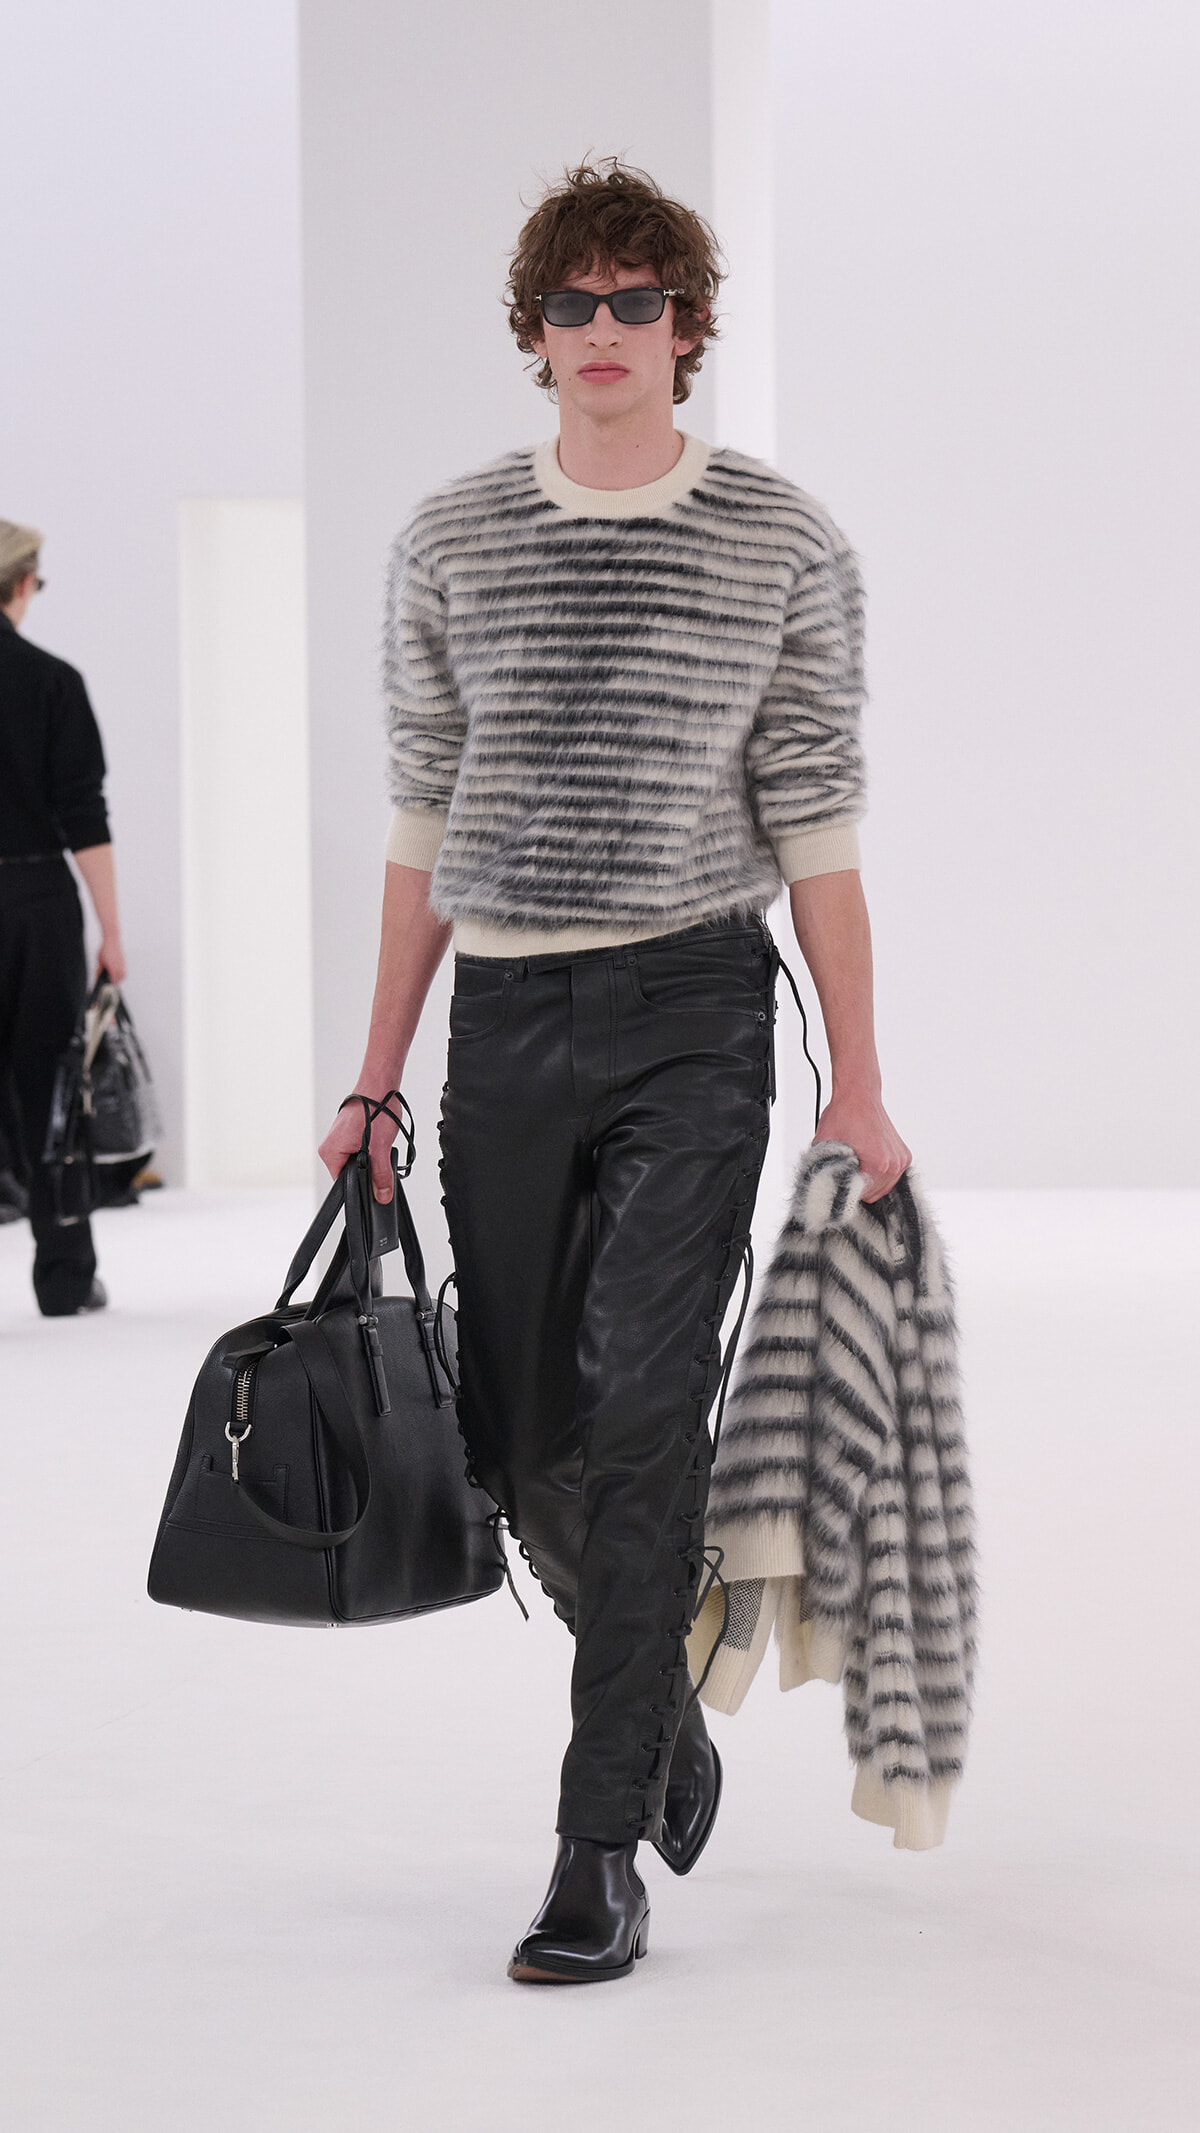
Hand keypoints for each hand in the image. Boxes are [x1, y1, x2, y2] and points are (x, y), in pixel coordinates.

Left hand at [96, 935, 125, 985]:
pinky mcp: (123, 960)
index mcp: (112, 967)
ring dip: (120, 976)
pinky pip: (124, 969)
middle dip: (117, 981)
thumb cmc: (105, 949)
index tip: (109, 983)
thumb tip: (97, 975)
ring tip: (115, 976)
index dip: (112, 983)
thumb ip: (99, 969)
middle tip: (111, 981)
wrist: (112, 940)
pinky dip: (121, 971)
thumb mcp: (99, 960)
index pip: (114, 980)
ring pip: (124, 974)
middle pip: (120, 978)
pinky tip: (116, 969)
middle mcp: (119, 966)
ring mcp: (122, 963)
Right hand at [318, 1094, 398, 1200]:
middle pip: (350, 1173)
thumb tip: (382, 1195)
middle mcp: (330, 1146)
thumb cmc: (375, 1109)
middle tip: (379, 1154)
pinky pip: (358, 1149)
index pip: (343, 1183)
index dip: (361, 1186)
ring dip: (371, 1157)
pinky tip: (378, 1138)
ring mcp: (338, 1139)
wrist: (380, 1086)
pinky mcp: (348, 1133)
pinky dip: (371, 1148)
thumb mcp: (381, 1148)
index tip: (375, 1182)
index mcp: (330, 1153)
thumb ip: (381, 1175)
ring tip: (378, 1142)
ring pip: (357, 1161)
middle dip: (368, 1169)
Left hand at [814, 1088, 910, 1203]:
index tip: (840, 1178)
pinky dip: (880, 1173)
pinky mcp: (904, 1155)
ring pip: (883, 1187)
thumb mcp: (824, 1146)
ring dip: (870, 1180)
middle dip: (858, 1185)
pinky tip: (868, 1160)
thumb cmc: (844, 1115)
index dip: (846, 1189)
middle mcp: (894, 1164)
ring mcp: (901, 1160)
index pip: (861, 1195)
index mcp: (878, 1164)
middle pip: (874, 1194)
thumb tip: (821, 1187)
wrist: (858, 1095)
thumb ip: (824, 1170)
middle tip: (847, 1169)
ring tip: (858, 1163)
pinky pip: (891, 1176)